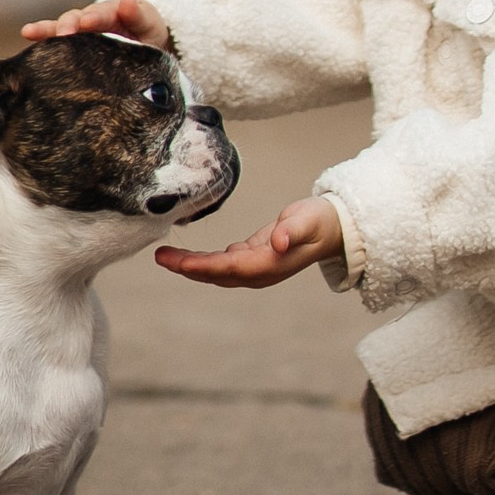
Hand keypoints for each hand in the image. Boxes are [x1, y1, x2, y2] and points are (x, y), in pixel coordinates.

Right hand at [18, 0, 170, 48]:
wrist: (142, 42)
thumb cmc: (146, 34)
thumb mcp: (148, 24)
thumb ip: (138, 16)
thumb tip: (127, 2)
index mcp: (114, 12)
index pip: (103, 14)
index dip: (94, 18)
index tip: (86, 22)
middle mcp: (93, 16)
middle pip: (77, 17)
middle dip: (68, 24)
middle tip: (63, 34)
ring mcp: (81, 28)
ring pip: (62, 25)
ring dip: (48, 29)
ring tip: (30, 31)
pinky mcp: (73, 42)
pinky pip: (56, 37)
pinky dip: (41, 35)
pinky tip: (27, 33)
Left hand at [155, 197, 341, 288]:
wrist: (334, 228)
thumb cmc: (321, 221)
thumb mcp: (309, 220)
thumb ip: (293, 230)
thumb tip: (278, 242)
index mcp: (268, 265)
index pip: (227, 268)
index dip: (202, 266)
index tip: (178, 261)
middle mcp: (258, 272)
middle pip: (216, 274)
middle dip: (187, 267)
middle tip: (160, 257)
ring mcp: (255, 267)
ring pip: (216, 271)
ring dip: (190, 265)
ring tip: (165, 256)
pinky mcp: (253, 257)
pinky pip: (223, 263)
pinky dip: (203, 260)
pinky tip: (187, 255)